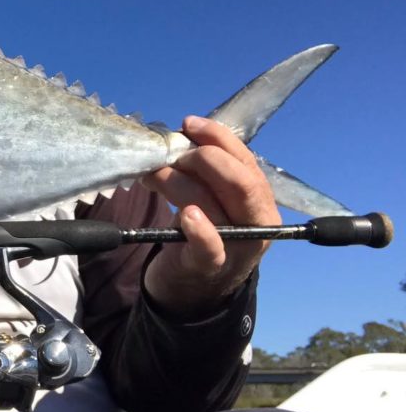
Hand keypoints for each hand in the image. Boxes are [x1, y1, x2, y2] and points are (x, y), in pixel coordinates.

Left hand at [140, 116, 278, 319]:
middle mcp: (258, 223)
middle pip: (241, 182)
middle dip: (205, 158)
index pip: (246, 161)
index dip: (218, 137)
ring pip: (214, 205)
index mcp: (259, 199)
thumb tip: (179, 135)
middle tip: (170, 153)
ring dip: (178, 181)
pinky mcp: (210, 267)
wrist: (191, 287)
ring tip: (152, 174)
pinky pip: (210, 248)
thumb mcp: (209, 197)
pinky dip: (201, 230)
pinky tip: (187, 216)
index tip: (188, 124)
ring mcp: (237, 248)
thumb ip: (203, 171)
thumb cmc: (200, 232)